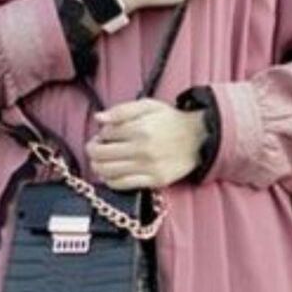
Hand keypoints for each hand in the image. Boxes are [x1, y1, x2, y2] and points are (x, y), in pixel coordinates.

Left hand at [84, 97, 206, 189]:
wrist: (198, 138)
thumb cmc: (170, 120)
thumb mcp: (148, 106)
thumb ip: (122, 110)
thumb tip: (99, 118)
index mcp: (140, 128)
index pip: (105, 133)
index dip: (100, 133)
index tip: (104, 134)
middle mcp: (143, 149)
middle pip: (102, 154)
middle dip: (93, 150)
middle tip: (96, 147)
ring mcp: (148, 167)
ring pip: (108, 171)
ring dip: (97, 166)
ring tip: (100, 161)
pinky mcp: (155, 181)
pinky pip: (123, 185)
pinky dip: (110, 180)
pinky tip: (111, 174)